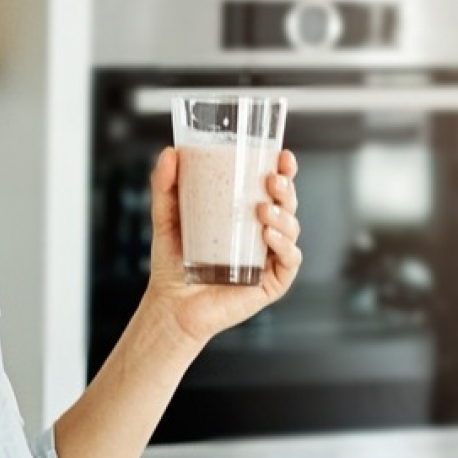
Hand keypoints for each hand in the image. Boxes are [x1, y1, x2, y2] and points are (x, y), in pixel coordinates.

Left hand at [143, 145, 302, 345]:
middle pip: (288, 204)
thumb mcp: (167, 217)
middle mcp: (262, 234)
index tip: (282, 155)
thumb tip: (170, 153)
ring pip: (292, 229)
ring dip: (284, 215)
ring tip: (263, 209)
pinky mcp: (272, 283)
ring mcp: (269, 259)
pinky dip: (285, 246)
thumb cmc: (173, 262)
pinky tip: (269, 237)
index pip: (272, 187)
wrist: (171, 304)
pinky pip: (290, 261)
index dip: (283, 169)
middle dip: (287, 188)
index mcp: (245, 215)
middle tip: (271, 179)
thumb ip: (165, 185)